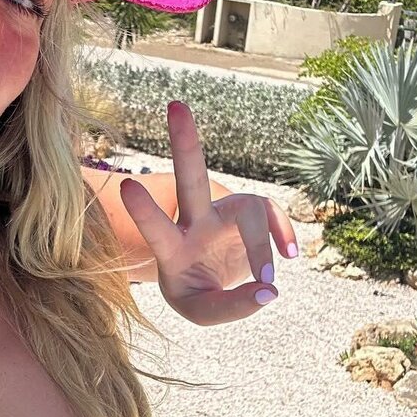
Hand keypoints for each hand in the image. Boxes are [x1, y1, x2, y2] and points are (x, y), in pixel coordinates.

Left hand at [117, 101, 298, 326]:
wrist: (213, 281)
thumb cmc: (196, 293)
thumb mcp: (202, 311)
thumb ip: (231, 308)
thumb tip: (269, 291)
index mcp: (171, 248)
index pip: (157, 229)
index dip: (145, 211)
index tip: (126, 186)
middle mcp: (194, 222)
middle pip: (190, 179)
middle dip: (185, 143)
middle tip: (175, 105)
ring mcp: (225, 214)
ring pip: (249, 207)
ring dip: (260, 244)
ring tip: (270, 278)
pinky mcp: (251, 213)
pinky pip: (273, 216)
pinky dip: (283, 235)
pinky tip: (290, 255)